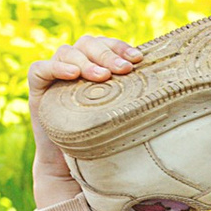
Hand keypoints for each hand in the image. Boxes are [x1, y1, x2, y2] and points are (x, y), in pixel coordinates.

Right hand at [27, 33, 138, 167]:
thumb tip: (172, 99)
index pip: (106, 44)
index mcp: (96, 66)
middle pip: (88, 43)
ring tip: (103, 78)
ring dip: (86, 61)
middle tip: (123, 70)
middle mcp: (75, 65)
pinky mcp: (38, 87)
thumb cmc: (102, 143)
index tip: (138, 59)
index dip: (120, 47)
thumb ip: (136, 103)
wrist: (70, 167)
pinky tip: (73, 75)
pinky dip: (56, 67)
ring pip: (67, 51)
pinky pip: (40, 68)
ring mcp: (55, 74)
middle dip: (107, 54)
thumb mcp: (122, 119)